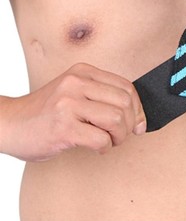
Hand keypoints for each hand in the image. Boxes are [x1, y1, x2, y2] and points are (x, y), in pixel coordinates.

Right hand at [0, 63, 145, 161]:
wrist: (9, 124)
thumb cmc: (45, 113)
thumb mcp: (73, 92)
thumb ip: (101, 96)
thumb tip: (138, 117)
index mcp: (82, 72)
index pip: (126, 86)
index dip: (138, 108)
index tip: (138, 123)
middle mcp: (76, 84)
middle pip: (125, 102)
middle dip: (130, 124)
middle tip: (121, 135)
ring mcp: (69, 104)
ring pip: (117, 119)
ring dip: (119, 136)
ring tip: (108, 141)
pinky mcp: (64, 127)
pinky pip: (101, 139)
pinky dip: (105, 147)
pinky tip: (96, 147)